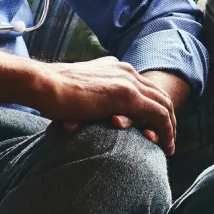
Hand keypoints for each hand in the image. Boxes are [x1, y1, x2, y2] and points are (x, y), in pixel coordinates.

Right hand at [37, 57, 176, 154]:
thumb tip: (83, 115)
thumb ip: (89, 99)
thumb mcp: (77, 93)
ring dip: (170, 126)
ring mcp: (127, 81)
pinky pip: (158, 114)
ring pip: (164, 104)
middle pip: (158, 94)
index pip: (143, 87)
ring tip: (169, 146)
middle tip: (169, 138)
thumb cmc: (51, 93)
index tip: (153, 125)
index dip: (152, 106)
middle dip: (167, 117)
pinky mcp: (127, 96)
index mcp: (114, 67)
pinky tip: (165, 145)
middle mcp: (125, 71)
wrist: (43, 84)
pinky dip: (166, 129)